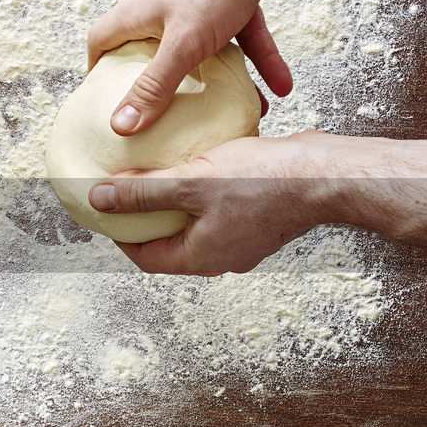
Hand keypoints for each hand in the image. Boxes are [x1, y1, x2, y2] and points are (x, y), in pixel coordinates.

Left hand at [86, 134, 330, 274]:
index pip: (144, 257)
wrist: (330, 174)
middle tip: (126, 193)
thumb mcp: (192, 181)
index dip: (120, 234)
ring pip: (193, 228)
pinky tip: (196, 168)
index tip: (106, 209)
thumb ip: (143, 192)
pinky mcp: (259, 221)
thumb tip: (97, 198)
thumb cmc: (267, 180)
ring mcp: (243, 241)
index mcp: (201, 257)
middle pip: (168, 245)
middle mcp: (221, 257)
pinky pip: (217, 213)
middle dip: (144, 221)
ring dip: (173, 206)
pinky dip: (199, 197)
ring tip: (157, 178)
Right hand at [87, 0, 303, 135]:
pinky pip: (240, 36)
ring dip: (218, 77)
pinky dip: (258, 60)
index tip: (104, 96)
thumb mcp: (181, 45)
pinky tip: (279, 85)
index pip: (101, 41)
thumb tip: (121, 125)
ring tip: (232, 106)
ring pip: (202, 47)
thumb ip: (154, 86)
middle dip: (157, 79)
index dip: (99, 70)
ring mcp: (197, 1)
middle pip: (148, 47)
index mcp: (137, 12)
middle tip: (160, 108)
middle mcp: (162, 5)